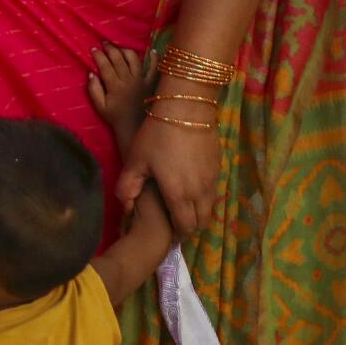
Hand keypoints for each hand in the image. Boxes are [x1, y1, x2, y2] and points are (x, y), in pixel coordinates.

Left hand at [115, 114, 221, 234]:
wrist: (186, 109)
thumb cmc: (156, 136)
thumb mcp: (135, 160)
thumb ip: (128, 187)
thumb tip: (126, 208)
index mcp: (178, 194)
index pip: (184, 227)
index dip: (177, 234)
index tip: (168, 235)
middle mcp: (200, 192)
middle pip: (201, 222)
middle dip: (189, 228)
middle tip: (176, 225)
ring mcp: (212, 180)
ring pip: (210, 208)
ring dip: (198, 213)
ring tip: (183, 209)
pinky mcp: (218, 168)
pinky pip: (214, 192)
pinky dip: (204, 199)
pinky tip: (191, 189)